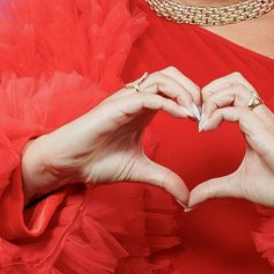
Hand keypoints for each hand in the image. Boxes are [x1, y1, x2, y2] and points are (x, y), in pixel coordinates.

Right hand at [21, 66, 201, 204]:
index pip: (174, 87)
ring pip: (161, 78)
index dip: (194, 99)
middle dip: (193, 88)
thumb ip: (165, 179)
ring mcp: (126, 99)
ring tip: (195, 114)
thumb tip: (187, 199)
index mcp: (143, 108)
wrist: (66, 165)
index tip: (207, 122)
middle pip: (171, 74)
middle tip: (205, 113)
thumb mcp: (140, 171)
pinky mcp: (116, 106)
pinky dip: (168, 102)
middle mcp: (136, 98)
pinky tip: (182, 116)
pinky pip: (147, 95)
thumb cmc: (97, 162)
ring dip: (184, 92)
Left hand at [185, 72, 273, 223]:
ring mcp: (263, 121)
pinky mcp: (264, 131)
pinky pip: (237, 109)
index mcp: (254, 123)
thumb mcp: (237, 185)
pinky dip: (216, 114)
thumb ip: (213, 188)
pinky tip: (208, 130)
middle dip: (209, 90)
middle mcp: (259, 116)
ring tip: (203, 121)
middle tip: (197, 115)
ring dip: (212, 98)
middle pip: (234, 79)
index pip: (231, 91)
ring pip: (236, 86)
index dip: (209, 99)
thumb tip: (190, 201)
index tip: (196, 122)